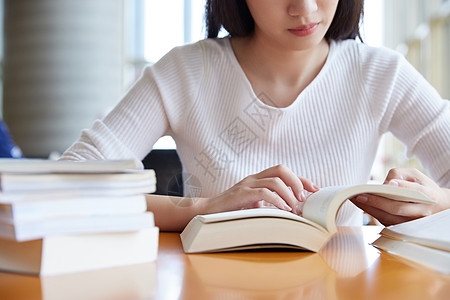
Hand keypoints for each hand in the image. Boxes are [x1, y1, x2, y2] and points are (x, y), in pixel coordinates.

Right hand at [200, 164, 318, 215]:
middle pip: (281, 169)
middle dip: (297, 182)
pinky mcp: (241, 194)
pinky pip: (263, 192)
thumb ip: (268, 203)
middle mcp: (253, 178)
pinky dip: (277, 200)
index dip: (300, 179)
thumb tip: (291, 210)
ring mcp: (247, 185)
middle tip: (304, 197)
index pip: (283, 171)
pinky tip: (283, 210)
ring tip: (294, 208)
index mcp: (258, 179)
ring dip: (289, 195)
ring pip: (275, 181)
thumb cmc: (231, 210)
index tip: (314, 189)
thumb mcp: (253, 205)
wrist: (207, 212)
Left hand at [351, 168, 449, 225]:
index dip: (402, 187)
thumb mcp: (415, 175)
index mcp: (428, 196)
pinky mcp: (404, 228)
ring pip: (390, 218)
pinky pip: (386, 222)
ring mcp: (413, 222)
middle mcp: (422, 211)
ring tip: (355, 199)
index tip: (387, 184)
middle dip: (377, 202)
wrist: (438, 206)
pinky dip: (373, 213)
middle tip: (359, 195)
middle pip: (397, 208)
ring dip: (370, 209)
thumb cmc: (423, 187)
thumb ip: (400, 175)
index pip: (415, 192)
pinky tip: (362, 205)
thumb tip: (385, 183)